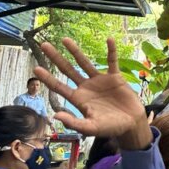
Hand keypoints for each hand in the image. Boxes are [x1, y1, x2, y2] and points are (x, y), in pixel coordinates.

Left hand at [33, 38, 148, 142]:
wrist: (131, 123)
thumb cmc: (110, 128)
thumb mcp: (91, 128)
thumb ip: (74, 123)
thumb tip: (55, 116)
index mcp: (78, 99)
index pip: (59, 86)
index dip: (48, 78)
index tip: (36, 69)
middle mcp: (86, 87)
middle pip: (67, 70)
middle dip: (56, 58)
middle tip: (44, 46)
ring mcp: (99, 81)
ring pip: (85, 63)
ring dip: (75, 51)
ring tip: (65, 40)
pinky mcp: (115, 77)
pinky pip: (112, 62)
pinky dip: (111, 51)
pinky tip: (109, 40)